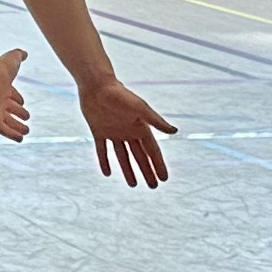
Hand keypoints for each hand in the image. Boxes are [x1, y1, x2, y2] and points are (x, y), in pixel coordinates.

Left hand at [0, 45, 28, 140]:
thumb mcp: (13, 59)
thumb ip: (19, 55)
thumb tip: (24, 53)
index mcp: (2, 86)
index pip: (11, 95)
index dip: (17, 99)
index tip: (23, 103)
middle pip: (9, 108)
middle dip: (18, 113)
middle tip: (27, 117)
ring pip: (7, 121)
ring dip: (16, 127)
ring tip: (26, 131)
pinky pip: (3, 130)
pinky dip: (11, 135)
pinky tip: (20, 139)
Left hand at [79, 73, 174, 187]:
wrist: (97, 85)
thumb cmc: (120, 94)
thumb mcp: (140, 109)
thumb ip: (156, 121)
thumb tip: (174, 132)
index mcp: (140, 127)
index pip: (152, 151)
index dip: (158, 165)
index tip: (164, 179)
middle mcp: (129, 131)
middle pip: (140, 156)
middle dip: (147, 171)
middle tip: (153, 186)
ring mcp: (114, 132)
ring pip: (123, 156)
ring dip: (128, 170)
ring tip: (133, 185)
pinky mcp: (99, 131)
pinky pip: (102, 150)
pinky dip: (104, 161)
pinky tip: (107, 173)